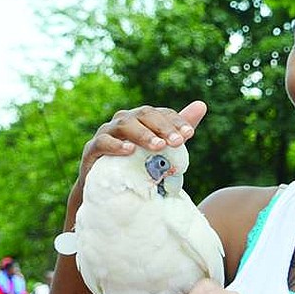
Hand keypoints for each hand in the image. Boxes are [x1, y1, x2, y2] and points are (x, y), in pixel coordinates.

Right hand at [73, 101, 206, 194]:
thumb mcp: (160, 150)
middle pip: (143, 115)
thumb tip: (202, 104)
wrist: (107, 190)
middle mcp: (123, 121)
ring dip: (142, 134)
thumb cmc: (136, 166)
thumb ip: (177, 130)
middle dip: (162, 127)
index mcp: (141, 119)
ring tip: (158, 146)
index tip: (189, 134)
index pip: (160, 113)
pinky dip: (116, 145)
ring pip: (124, 125)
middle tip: (177, 142)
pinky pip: (103, 142)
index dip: (174, 121)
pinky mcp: (92, 149)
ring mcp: (106, 133)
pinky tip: (130, 151)